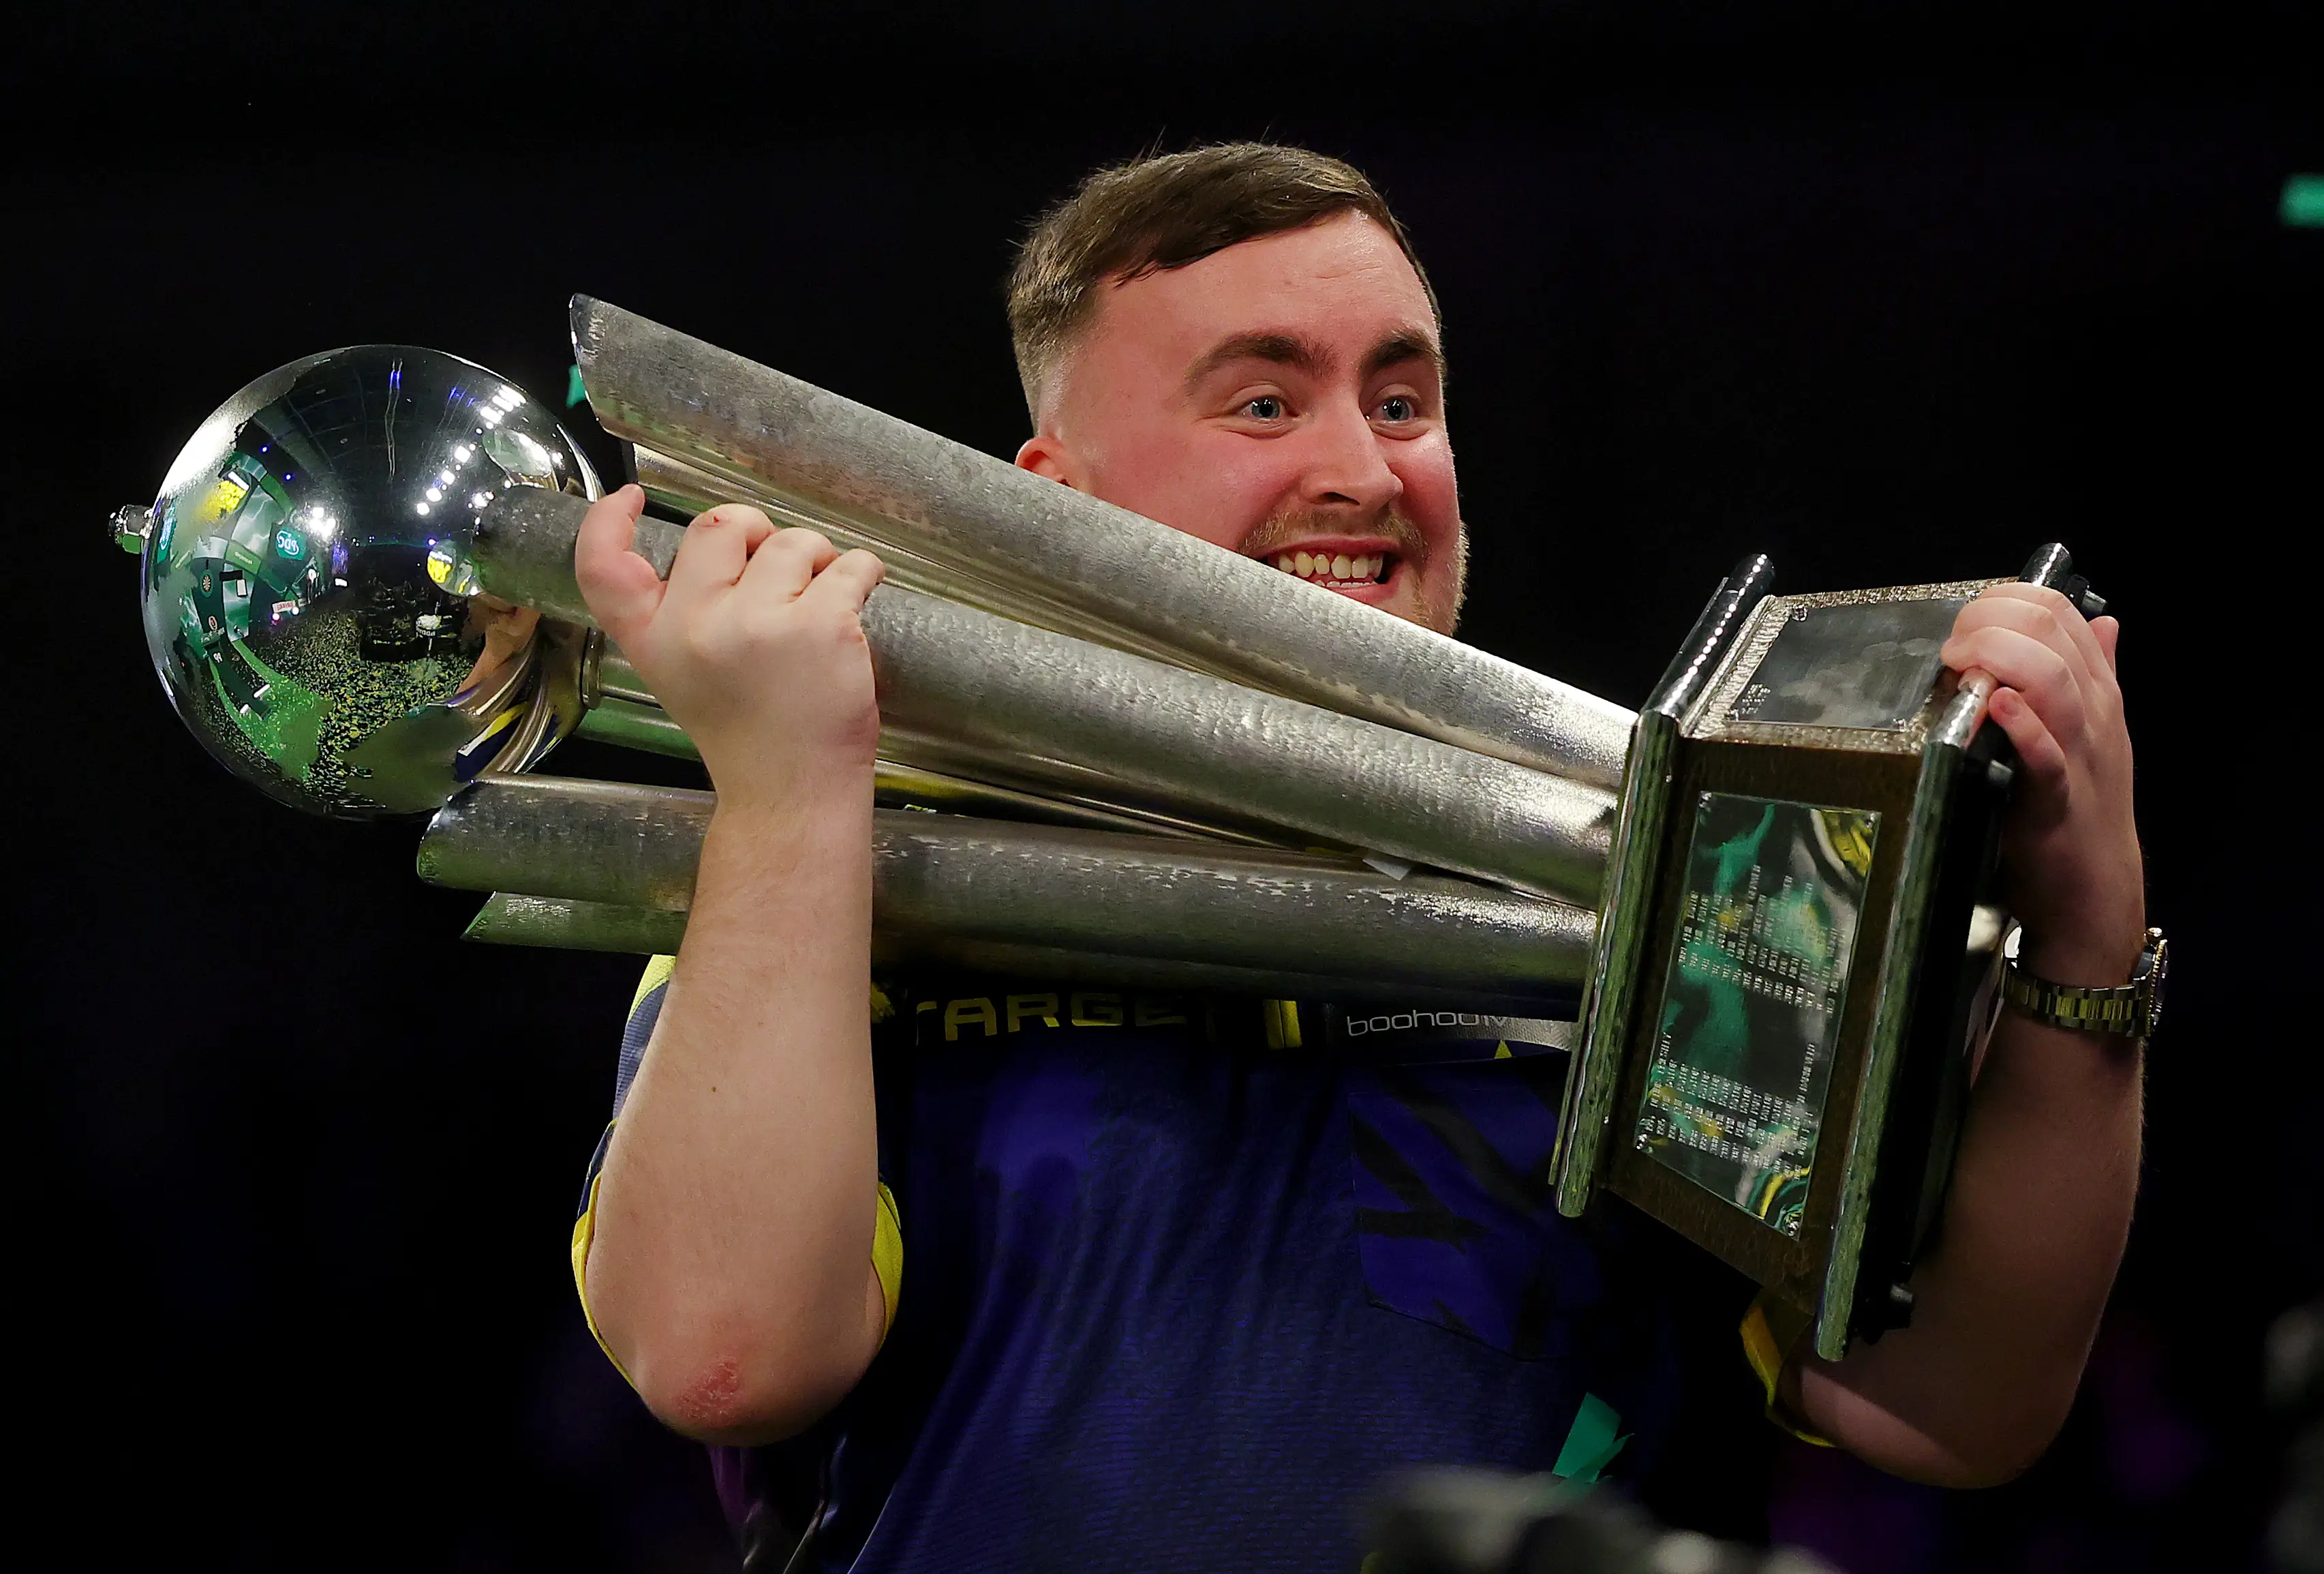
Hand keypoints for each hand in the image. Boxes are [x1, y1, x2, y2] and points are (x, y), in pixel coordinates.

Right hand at [574, 485, 885, 810]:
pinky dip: (862, 573)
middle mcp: (697, 626)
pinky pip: (851, 563)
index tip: (631, 496)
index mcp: (654, 639)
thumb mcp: (682, 674)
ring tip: (817, 606)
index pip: (603, 566)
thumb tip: (717, 535)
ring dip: (816, 560)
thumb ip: (676, 612)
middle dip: (758, 535)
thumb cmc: (749, 732)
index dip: (608, 521)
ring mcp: (759, 624)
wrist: (792, 792)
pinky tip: (856, 600)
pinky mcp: (821, 625)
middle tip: (777, 577)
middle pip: (720, 525)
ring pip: (793, 540)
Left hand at [1941, 583, 2142, 983]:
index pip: (2060, 612)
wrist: (2096, 892)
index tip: (1967, 620)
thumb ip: (2097, 676)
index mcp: (2098, 694)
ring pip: (2054, 681)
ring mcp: (2079, 754)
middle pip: (2052, 632)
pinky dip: (2024, 726)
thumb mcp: (2096, 734)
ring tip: (1961, 659)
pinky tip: (1998, 704)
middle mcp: (2093, 714)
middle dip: (1993, 618)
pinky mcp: (2056, 801)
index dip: (2006, 600)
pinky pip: (2046, 756)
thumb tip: (2101, 621)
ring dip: (2000, 656)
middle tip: (1953, 643)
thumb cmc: (2083, 810)